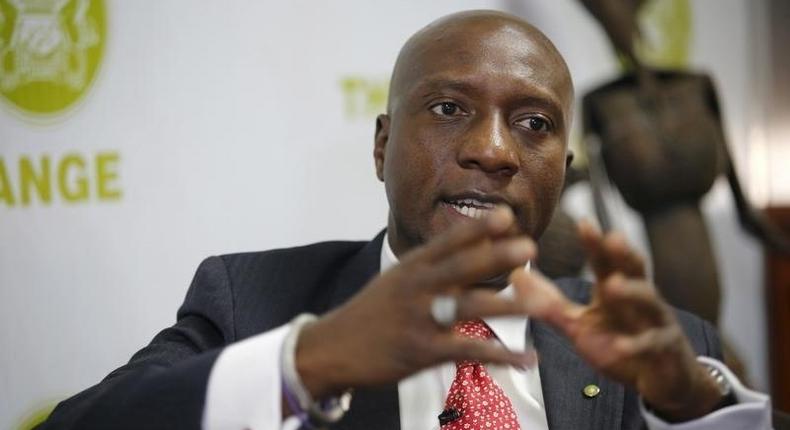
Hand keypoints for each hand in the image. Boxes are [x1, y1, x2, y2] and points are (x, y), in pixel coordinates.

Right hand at [296, 207, 537, 398]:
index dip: (477, 228)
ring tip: (540, 304)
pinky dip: (501, 355)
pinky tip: (525, 358)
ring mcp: (420, 318)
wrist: (332, 348)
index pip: (447, 242)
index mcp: (411, 267)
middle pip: (461, 268)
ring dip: (508, 305)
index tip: (506, 215)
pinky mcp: (423, 351)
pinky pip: (469, 351)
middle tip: (528, 248)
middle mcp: (417, 287)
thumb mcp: (396, 279)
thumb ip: (431, 265)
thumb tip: (471, 244)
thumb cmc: (371, 312)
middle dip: (496, 257)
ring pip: (469, 307)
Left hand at [511, 220, 723, 421]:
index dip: (596, 242)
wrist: (661, 378)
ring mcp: (655, 321)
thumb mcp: (579, 324)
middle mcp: (639, 299)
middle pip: (635, 270)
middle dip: (623, 253)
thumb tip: (515, 276)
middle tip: (611, 238)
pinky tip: (619, 347)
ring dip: (630, 291)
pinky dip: (635, 345)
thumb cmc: (618, 344)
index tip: (584, 222)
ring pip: (648, 300)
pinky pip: (651, 344)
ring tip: (610, 286)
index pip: (605, 261)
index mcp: (616, 289)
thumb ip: (549, 302)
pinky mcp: (664, 349)